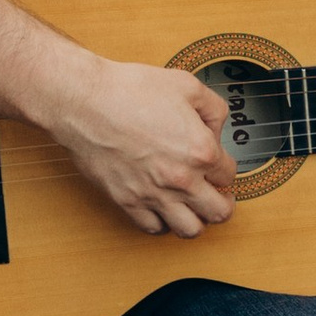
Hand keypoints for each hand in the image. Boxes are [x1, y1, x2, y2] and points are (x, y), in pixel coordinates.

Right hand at [46, 57, 237, 236]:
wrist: (86, 103)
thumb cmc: (130, 91)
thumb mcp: (187, 86)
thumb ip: (213, 110)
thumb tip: (216, 130)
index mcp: (200, 151)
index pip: (229, 175)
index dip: (225, 168)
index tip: (217, 166)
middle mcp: (181, 179)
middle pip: (219, 212)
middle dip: (223, 203)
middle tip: (218, 196)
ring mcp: (154, 194)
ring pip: (190, 230)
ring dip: (197, 219)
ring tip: (192, 207)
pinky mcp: (127, 201)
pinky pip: (153, 229)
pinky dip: (162, 223)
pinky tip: (162, 208)